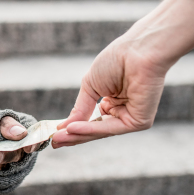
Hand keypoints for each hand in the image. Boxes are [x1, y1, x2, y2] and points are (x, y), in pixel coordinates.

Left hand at [0, 109, 44, 192]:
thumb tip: (21, 133)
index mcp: (27, 133)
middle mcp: (25, 154)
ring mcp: (15, 170)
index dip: (35, 144)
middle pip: (19, 157)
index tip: (28, 147)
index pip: (37, 139)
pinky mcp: (3, 182)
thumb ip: (5, 123)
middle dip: (4, 155)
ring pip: (5, 171)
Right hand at [52, 0, 193, 147]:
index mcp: (113, 102)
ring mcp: (131, 118)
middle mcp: (122, 112)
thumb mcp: (90, 86)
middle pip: (94, 130)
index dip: (73, 128)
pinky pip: (110, 129)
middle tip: (53, 143)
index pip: (91, 120)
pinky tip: (73, 128)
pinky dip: (90, 129)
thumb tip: (65, 127)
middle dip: (73, 136)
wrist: (137, 51)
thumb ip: (80, 108)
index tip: (54, 135)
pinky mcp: (139, 122)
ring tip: (58, 138)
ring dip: (78, 135)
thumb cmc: (116, 61)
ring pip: (100, 132)